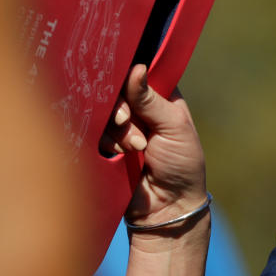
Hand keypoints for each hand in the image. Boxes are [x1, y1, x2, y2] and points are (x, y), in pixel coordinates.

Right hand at [101, 64, 206, 228]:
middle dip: (120, 106)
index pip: (141, 74)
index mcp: (162, 98)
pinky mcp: (105, 147)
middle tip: (125, 120)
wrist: (167, 206)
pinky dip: (106, 142)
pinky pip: (93, 133)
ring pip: (103, 112)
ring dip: (117, 129)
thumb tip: (136, 68)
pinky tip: (120, 155)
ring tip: (135, 148)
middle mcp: (140, 109)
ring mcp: (121, 128)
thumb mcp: (173, 126)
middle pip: (117, 91)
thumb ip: (151, 99)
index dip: (131, 75)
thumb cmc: (182, 163)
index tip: (124, 79)